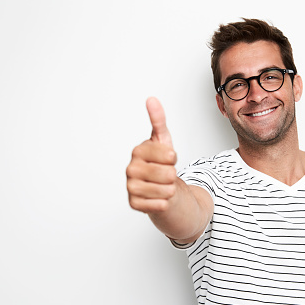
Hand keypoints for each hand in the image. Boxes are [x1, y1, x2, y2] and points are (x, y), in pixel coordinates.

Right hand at [127, 97, 177, 212]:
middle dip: (173, 175)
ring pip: (166, 190)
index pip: (169, 156)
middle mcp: (131, 168)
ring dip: (170, 189)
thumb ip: (158, 120)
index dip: (173, 158)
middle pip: (168, 174)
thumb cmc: (160, 162)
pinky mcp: (133, 203)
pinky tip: (158, 197)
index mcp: (138, 151)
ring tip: (163, 185)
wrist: (158, 185)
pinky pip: (160, 205)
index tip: (167, 158)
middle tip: (165, 174)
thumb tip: (151, 99)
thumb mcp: (163, 139)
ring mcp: (130, 186)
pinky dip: (164, 203)